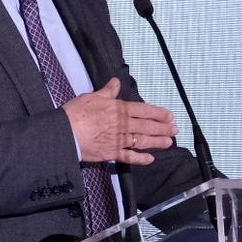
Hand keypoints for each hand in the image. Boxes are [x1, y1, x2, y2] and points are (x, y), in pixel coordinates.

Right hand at [62, 77, 178, 165]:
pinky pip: (129, 157)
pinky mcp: (111, 153)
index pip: (143, 110)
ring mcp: (118, 140)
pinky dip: (140, 159)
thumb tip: (116, 82)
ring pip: (142, 141)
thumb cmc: (76, 113)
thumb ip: (107, 91)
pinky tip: (150, 159)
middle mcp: (123, 125)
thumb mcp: (92, 96)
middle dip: (163, 128)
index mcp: (119, 109)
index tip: (170, 116)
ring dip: (157, 142)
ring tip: (169, 143)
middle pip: (147, 126)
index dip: (158, 113)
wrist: (65, 133)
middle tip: (175, 130)